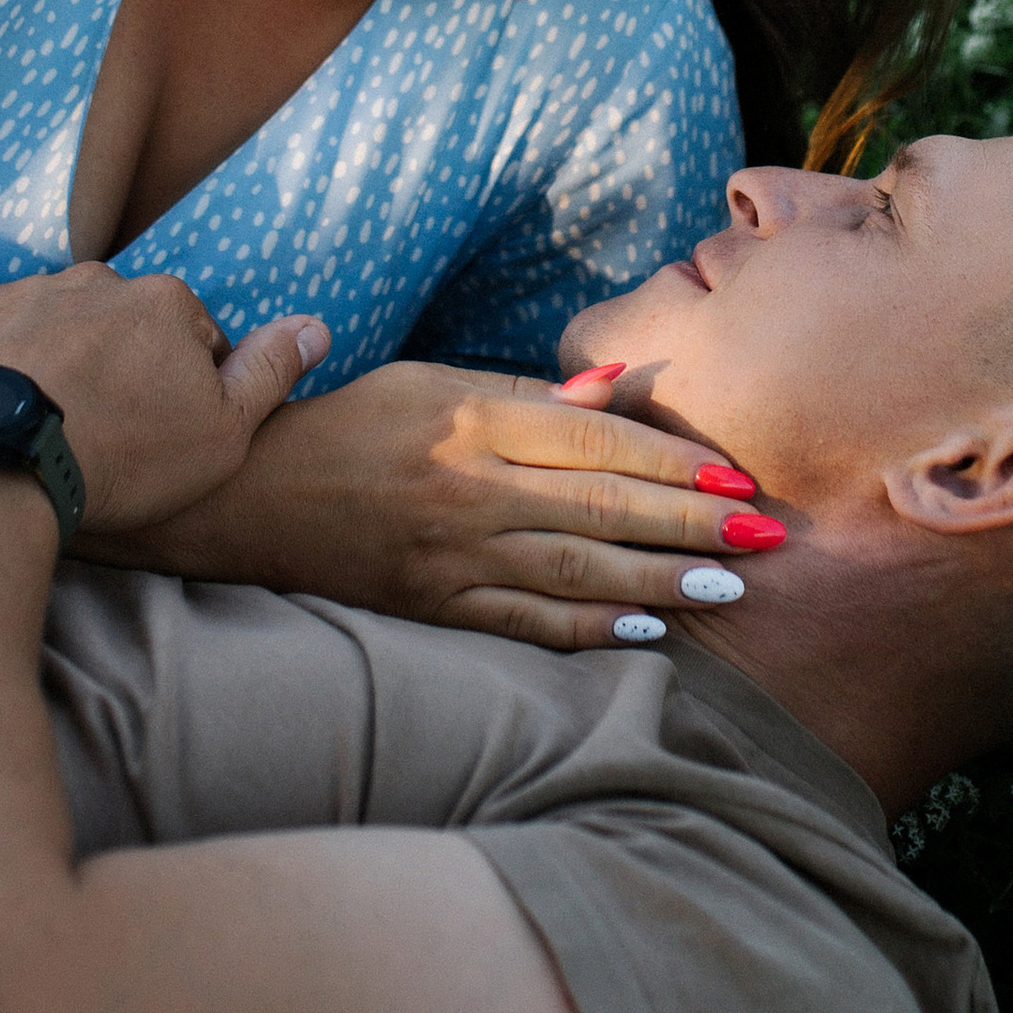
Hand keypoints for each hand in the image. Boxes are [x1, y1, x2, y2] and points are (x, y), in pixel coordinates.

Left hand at [0, 265, 327, 547]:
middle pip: (128, 326)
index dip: (187, 394)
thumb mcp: (223, 432)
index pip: (197, 341)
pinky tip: (10, 411)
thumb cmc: (122, 456)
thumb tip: (317, 325)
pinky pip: (5, 334)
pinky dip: (10, 365)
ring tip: (55, 428)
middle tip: (108, 437)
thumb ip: (271, 372)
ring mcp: (32, 292)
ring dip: (67, 363)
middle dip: (125, 369)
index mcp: (167, 301)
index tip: (163, 439)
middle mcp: (101, 279)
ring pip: (65, 327)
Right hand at [82, 357, 790, 649]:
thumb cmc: (354, 423)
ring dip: (660, 579)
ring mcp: (451, 554)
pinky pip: (524, 621)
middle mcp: (470, 488)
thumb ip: (533, 394)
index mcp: (475, 420)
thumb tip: (621, 385)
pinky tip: (646, 630)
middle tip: (764, 534)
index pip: (596, 438)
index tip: (735, 475)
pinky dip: (589, 629)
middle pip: (601, 504)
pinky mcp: (434, 605)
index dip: (672, 459)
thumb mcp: (437, 382)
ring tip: (729, 586)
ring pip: (576, 569)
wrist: (248, 494)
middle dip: (691, 523)